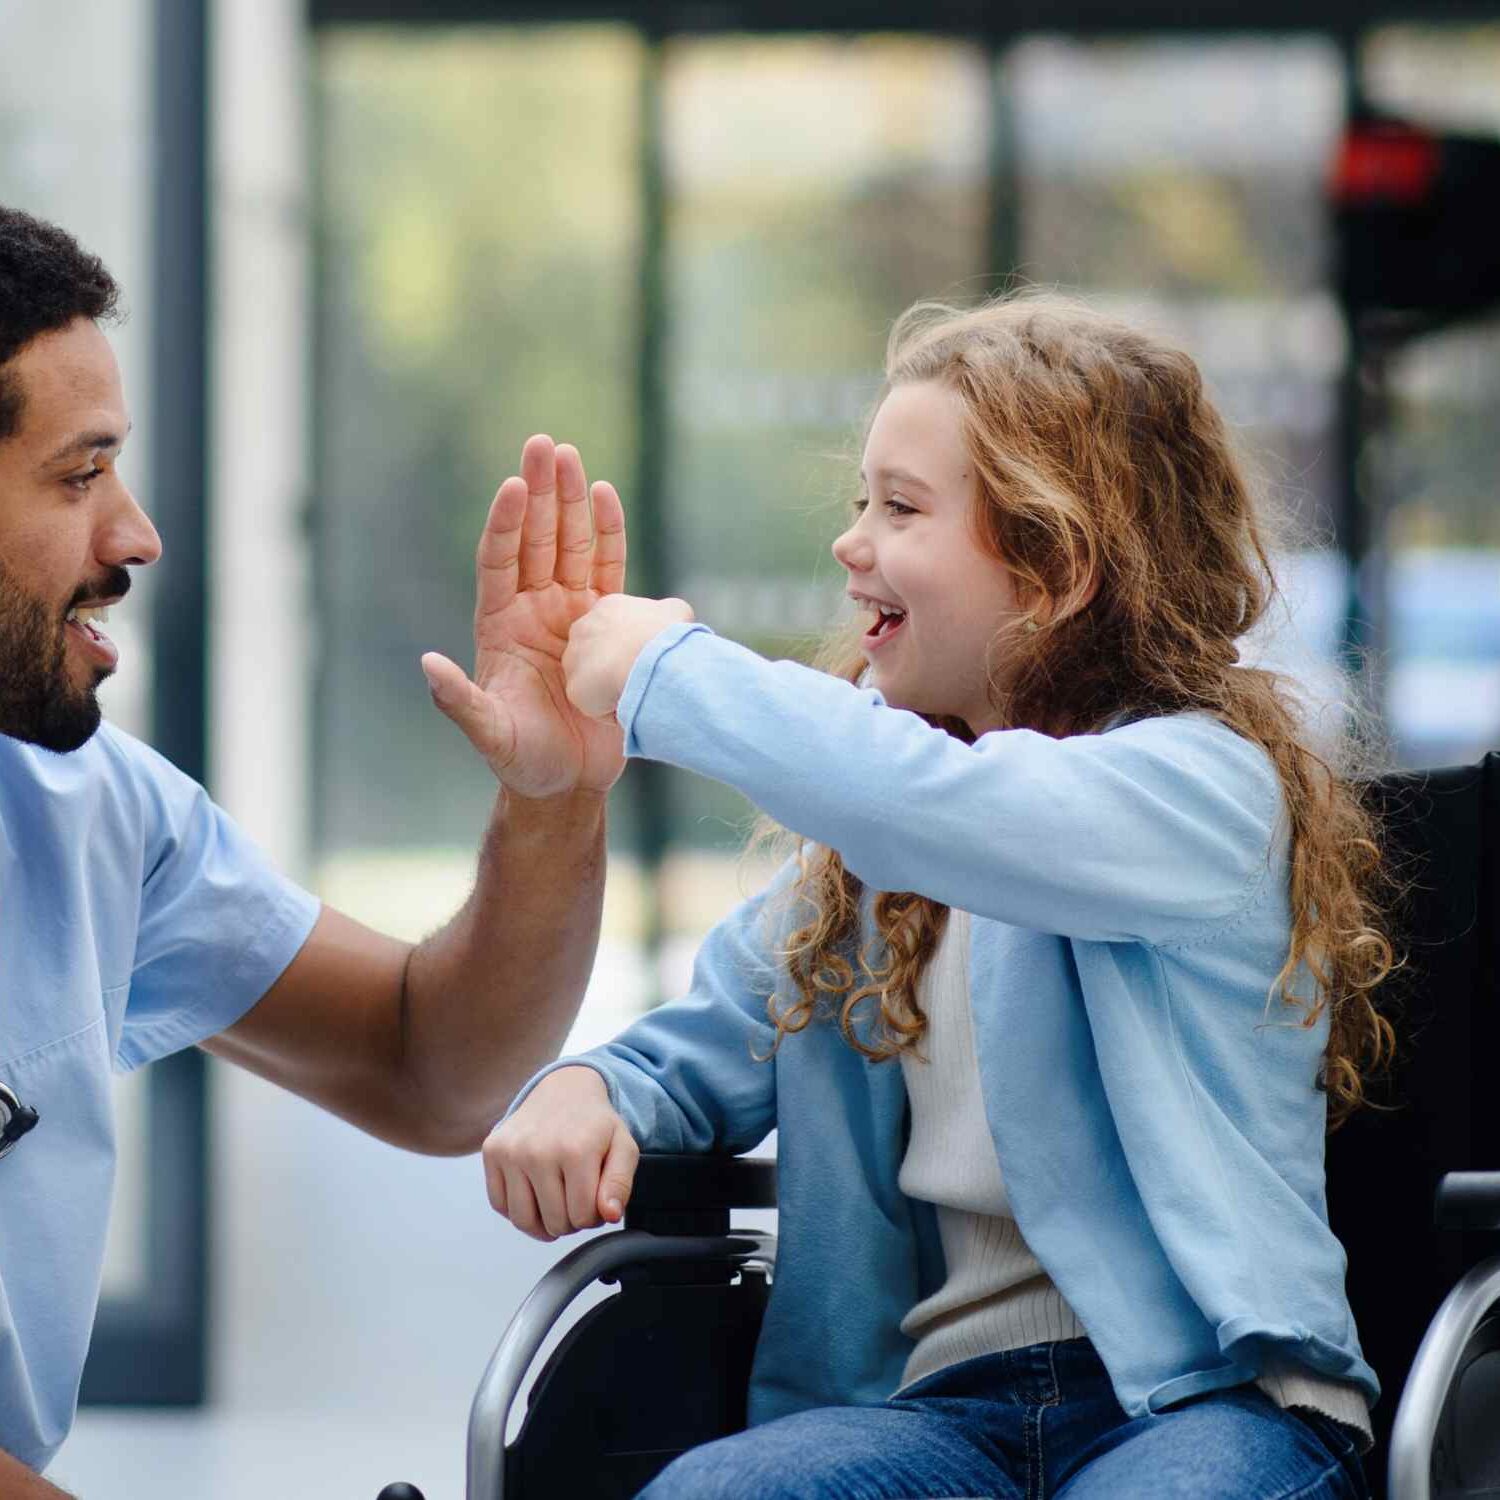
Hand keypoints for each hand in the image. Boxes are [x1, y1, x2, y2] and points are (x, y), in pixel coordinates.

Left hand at [421, 436, 628, 797]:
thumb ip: (459, 702)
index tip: (513, 486)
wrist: (570, 781)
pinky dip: (609, 535)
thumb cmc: (521, 761)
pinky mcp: (608, 625)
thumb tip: (428, 666)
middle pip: (536, 540)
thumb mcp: (487, 734)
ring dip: (572, 502)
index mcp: (500, 626)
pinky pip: (608, 570)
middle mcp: (534, 610)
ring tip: (570, 456)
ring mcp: (571, 613)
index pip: (500, 562)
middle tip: (544, 446)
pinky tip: (607, 496)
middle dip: (540, 493)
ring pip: (571, 545)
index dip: (506, 524)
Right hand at [482, 1067, 639, 1240]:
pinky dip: (517, 1210)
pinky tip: (535, 1195)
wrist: (563, 1089)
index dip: (594, 1216)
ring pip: (523, 1220)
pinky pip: (499, 1205)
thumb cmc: (595, 1125)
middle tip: (576, 1198)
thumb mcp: (623, 1147)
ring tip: (557, 1205)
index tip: (595, 1198)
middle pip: (554, 1222)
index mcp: (576, 1151)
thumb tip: (609, 1215)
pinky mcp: (492, 1151)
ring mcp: (510, 1151)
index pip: (583, 1216)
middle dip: (570, 1220)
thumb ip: (621, 1184)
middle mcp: (538, 1151)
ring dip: (543, 1223)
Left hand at [562, 594, 694, 720]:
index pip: (613, 629)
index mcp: (608, 608)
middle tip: (640, 676)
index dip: (631, 646)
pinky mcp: (575, 688)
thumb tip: (668, 623)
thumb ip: (665, 614)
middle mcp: (584, 628)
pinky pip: (594, 705)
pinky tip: (630, 704)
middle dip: (615, 665)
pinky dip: (612, 710)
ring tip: (636, 692)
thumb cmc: (666, 635)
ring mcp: (575, 658)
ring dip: (611, 688)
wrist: (651, 661)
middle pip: (597, 653)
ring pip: (592, 680)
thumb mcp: (677, 612)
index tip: (647, 657)